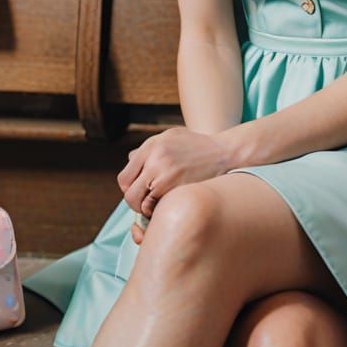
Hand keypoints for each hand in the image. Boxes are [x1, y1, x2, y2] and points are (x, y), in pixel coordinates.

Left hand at [119, 129, 234, 244]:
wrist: (222, 152)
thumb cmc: (195, 145)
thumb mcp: (169, 136)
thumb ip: (147, 148)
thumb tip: (130, 160)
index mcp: (150, 147)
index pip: (124, 178)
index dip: (128, 188)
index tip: (139, 190)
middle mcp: (155, 161)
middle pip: (130, 195)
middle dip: (135, 203)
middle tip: (146, 201)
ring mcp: (167, 176)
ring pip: (143, 205)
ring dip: (148, 208)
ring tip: (159, 203)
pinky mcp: (178, 190)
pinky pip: (159, 208)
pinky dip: (161, 210)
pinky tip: (170, 204)